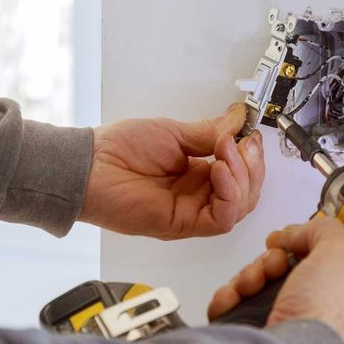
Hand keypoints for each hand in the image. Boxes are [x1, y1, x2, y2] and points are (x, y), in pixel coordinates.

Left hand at [79, 103, 264, 238]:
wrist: (90, 166)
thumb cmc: (119, 149)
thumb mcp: (173, 133)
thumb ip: (209, 132)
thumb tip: (238, 119)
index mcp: (197, 174)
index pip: (240, 174)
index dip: (250, 157)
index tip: (249, 134)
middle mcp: (198, 196)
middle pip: (246, 194)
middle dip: (253, 167)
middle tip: (243, 143)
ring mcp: (192, 211)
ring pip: (239, 208)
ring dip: (242, 178)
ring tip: (226, 152)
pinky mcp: (183, 224)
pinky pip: (221, 219)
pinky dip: (229, 195)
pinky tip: (220, 171)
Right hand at [207, 217, 343, 343]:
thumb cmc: (328, 319)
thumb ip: (327, 230)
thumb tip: (301, 231)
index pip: (328, 260)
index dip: (307, 243)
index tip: (294, 236)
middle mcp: (322, 315)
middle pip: (288, 269)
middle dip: (272, 258)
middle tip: (274, 262)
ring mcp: (289, 327)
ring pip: (260, 285)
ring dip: (249, 274)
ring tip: (252, 282)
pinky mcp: (258, 335)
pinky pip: (236, 306)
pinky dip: (229, 296)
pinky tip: (233, 295)